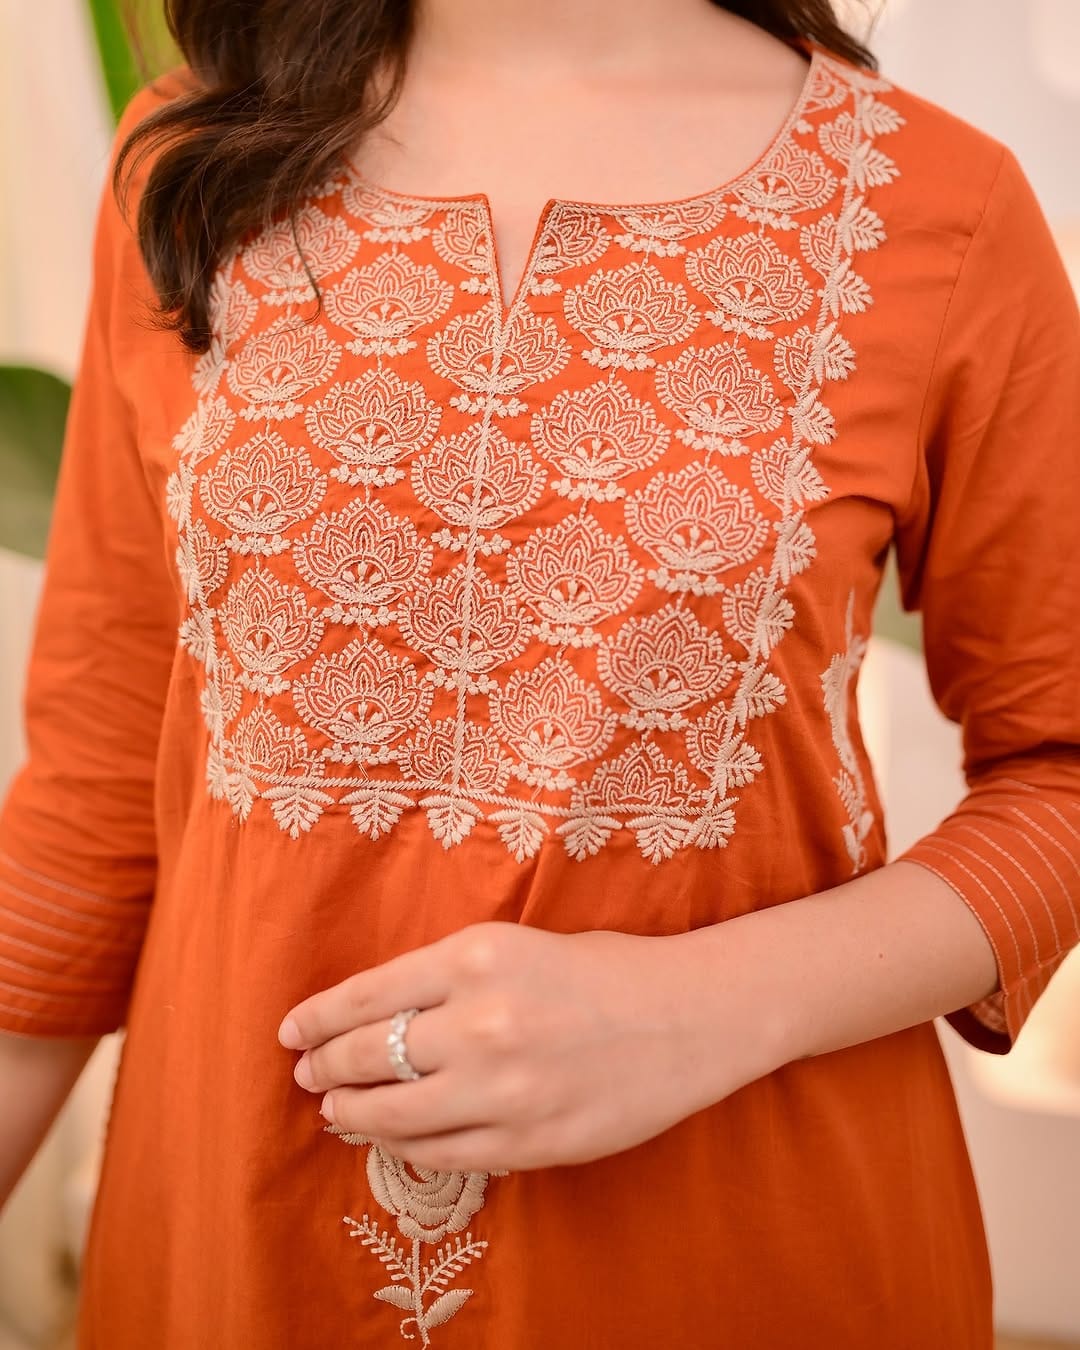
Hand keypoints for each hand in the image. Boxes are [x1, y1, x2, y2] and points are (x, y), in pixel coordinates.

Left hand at [277, 921, 781, 1173]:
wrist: (689, 1018)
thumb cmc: (605, 969)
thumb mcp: (516, 945)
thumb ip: (446, 978)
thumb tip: (373, 1017)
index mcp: (477, 957)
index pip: (367, 995)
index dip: (318, 1019)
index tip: (293, 1032)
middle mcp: (481, 1022)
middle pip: (369, 1056)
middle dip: (325, 1068)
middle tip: (307, 1074)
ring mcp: (503, 1088)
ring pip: (392, 1115)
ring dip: (351, 1115)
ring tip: (335, 1111)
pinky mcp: (527, 1141)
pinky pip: (440, 1154)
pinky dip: (403, 1148)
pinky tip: (391, 1140)